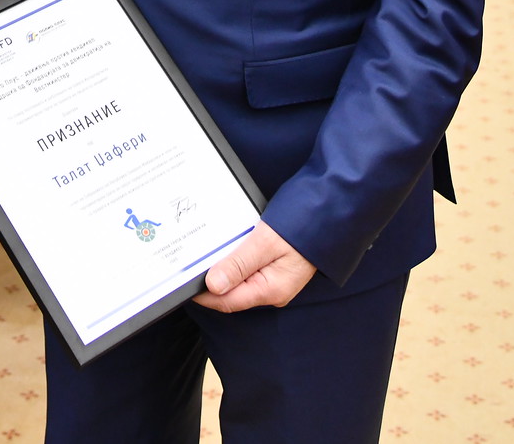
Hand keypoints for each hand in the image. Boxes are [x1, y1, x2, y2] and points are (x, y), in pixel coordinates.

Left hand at [193, 220, 316, 311]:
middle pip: (231, 294)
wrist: (329, 213)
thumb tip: (213, 285)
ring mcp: (275, 281)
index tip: (184, 281)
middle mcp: (273, 291)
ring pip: (239, 282)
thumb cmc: (302, 226)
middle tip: (190, 264)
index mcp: (271, 290)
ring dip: (222, 270)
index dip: (203, 294)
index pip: (227, 301)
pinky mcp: (275, 270)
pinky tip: (226, 250)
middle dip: (210, 282)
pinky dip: (234, 263)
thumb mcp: (266, 243)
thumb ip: (239, 264)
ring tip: (205, 255)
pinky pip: (248, 272)